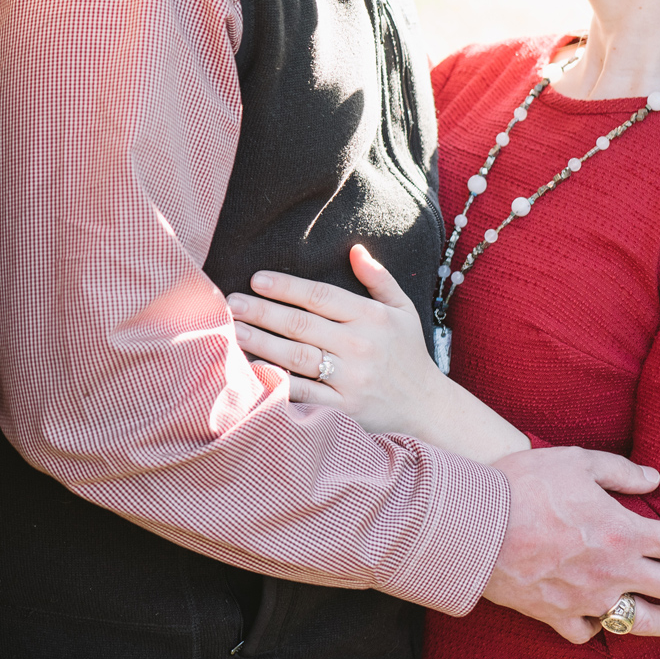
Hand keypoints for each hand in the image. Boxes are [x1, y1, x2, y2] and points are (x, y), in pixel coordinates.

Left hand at [226, 245, 443, 436]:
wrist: (428, 409)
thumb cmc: (409, 354)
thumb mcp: (402, 310)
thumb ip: (379, 279)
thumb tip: (354, 249)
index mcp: (371, 318)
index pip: (320, 296)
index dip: (286, 287)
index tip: (257, 279)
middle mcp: (360, 346)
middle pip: (302, 325)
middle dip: (263, 312)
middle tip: (231, 302)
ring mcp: (351, 379)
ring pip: (297, 357)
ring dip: (261, 343)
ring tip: (233, 330)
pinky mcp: (344, 409)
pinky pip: (304, 394)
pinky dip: (277, 383)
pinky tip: (252, 371)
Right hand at [486, 447, 659, 641]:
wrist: (470, 525)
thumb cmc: (522, 486)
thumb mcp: (574, 461)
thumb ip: (620, 471)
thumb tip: (653, 479)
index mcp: (624, 534)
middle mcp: (616, 574)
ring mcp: (589, 601)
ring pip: (647, 623)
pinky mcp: (558, 615)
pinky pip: (589, 630)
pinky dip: (601, 626)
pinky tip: (606, 618)